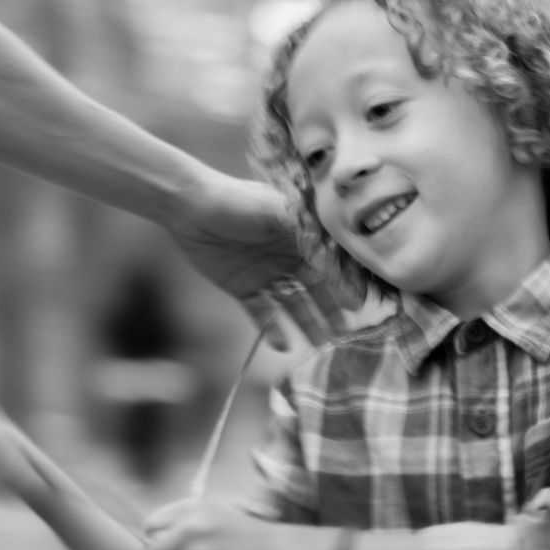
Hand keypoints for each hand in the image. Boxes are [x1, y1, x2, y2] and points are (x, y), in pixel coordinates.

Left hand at [168, 174, 348, 349]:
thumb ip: (313, 236)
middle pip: (315, 287)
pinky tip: (283, 346)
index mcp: (302, 235)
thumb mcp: (283, 214)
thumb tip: (346, 260)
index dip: (344, 284)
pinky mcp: (242, 287)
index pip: (331, 264)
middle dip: (330, 310)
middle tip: (345, 334)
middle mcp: (288, 255)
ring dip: (307, 323)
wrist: (192, 206)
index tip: (357, 306)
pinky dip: (271, 329)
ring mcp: (266, 273)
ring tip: (321, 345)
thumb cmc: (242, 202)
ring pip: (292, 303)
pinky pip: (261, 312)